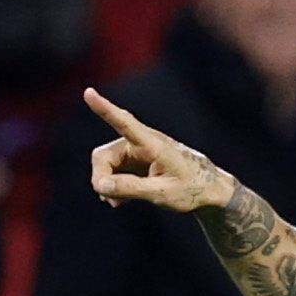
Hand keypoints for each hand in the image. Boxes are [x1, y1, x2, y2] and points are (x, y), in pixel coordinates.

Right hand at [86, 89, 235, 214]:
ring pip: (105, 165)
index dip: (104, 109)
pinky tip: (119, 201)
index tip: (88, 93)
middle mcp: (140, 143)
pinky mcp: (134, 162)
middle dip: (101, 177)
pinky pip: (112, 172)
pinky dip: (112, 186)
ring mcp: (135, 152)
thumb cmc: (191, 188)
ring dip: (107, 185)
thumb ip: (130, 188)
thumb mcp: (162, 193)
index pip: (124, 123)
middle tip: (110, 199)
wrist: (207, 189)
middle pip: (103, 156)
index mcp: (152, 144)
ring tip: (118, 203)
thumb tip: (100, 185)